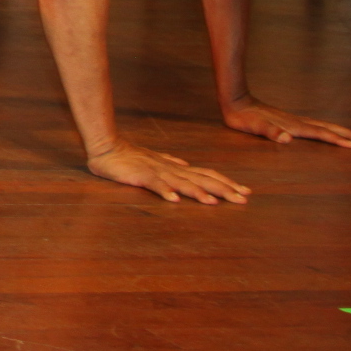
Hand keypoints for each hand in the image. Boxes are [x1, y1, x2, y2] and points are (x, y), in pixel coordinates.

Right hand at [86, 139, 250, 203]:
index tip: (244, 191)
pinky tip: (174, 200)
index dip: (226, 182)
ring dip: (198, 192)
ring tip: (213, 203)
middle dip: (223, 189)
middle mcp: (171, 169)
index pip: (206, 174)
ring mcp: (156, 171)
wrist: (106, 147)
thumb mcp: (154, 159)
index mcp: (175, 167)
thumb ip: (170, 163)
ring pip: (181, 182)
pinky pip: (153, 184)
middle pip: (201, 179)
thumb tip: (186, 165)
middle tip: (243, 199)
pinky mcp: (139, 174)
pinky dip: (165, 191)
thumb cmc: (129, 156)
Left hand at [222, 97, 350, 148]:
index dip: (337, 140)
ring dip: (338, 131)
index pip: (320, 134)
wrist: (235, 101)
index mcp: (293, 126)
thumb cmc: (244, 118)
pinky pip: (312, 125)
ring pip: (321, 126)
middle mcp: (296, 122)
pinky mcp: (287, 120)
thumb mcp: (254, 127)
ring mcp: (293, 120)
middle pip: (326, 128)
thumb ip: (270, 132)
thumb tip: (287, 138)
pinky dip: (324, 129)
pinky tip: (324, 131)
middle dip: (346, 135)